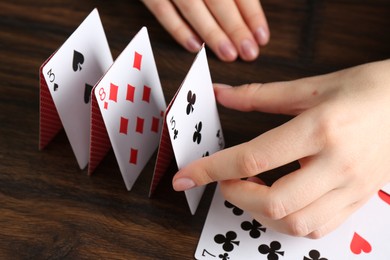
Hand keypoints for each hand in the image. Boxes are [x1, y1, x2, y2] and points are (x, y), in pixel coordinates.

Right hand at [142, 0, 269, 61]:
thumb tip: (248, 11)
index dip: (252, 14)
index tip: (261, 36)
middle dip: (236, 28)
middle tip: (249, 52)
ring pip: (192, 6)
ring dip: (212, 33)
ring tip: (228, 54)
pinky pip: (161, 10)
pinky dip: (178, 29)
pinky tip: (194, 46)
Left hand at [172, 60, 389, 237]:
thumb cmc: (366, 89)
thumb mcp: (311, 86)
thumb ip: (261, 95)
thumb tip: (223, 96)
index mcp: (320, 129)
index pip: (252, 158)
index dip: (211, 169)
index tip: (186, 176)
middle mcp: (337, 163)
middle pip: (274, 202)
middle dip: (237, 196)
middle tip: (226, 181)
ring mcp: (352, 187)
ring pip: (297, 224)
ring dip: (262, 213)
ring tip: (253, 190)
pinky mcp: (359, 199)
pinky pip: (320, 227)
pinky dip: (291, 222)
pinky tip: (282, 202)